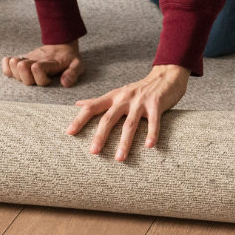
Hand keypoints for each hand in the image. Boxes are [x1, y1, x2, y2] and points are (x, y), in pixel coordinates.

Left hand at [2, 42, 83, 87]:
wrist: (61, 50)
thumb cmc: (69, 59)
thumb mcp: (77, 63)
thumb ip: (73, 73)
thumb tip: (65, 83)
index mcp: (49, 77)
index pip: (40, 79)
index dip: (37, 71)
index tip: (39, 65)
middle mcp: (36, 77)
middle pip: (25, 80)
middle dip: (23, 69)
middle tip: (27, 61)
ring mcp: (27, 73)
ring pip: (15, 75)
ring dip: (14, 66)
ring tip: (20, 60)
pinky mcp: (21, 68)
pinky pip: (7, 72)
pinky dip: (6, 65)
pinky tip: (11, 59)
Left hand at [67, 65, 189, 161]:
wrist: (165, 76)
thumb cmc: (139, 89)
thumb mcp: (117, 92)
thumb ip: (98, 100)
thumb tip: (78, 104)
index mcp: (113, 97)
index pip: (92, 107)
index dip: (80, 119)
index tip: (69, 132)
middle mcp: (124, 98)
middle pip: (109, 118)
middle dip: (100, 135)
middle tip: (93, 152)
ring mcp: (140, 102)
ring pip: (130, 124)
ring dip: (124, 142)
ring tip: (119, 159)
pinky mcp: (156, 105)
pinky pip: (154, 122)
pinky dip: (152, 134)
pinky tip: (149, 146)